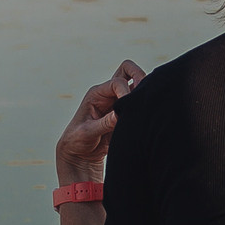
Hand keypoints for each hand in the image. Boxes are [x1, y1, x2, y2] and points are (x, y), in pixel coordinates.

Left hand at [56, 60, 145, 184]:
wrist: (80, 154)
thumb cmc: (77, 141)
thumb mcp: (87, 133)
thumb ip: (104, 123)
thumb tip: (119, 115)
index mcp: (96, 94)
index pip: (117, 82)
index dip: (126, 92)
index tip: (128, 107)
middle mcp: (108, 93)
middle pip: (127, 70)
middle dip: (139, 75)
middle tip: (144, 91)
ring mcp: (118, 101)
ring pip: (136, 83)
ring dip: (144, 90)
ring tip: (147, 105)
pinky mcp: (126, 112)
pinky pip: (139, 101)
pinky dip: (145, 104)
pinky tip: (147, 114)